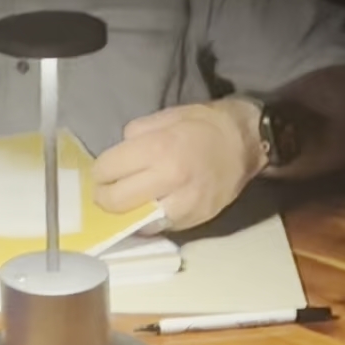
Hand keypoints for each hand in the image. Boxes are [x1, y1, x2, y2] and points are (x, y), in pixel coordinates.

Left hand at [90, 98, 266, 231]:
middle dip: (103, 196)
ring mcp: (184, 204)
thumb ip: (135, 136)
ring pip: (136, 220)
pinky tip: (147, 208)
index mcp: (159, 148)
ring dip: (126, 212)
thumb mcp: (165, 117)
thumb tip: (117, 156)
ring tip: (126, 201)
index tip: (100, 171)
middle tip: (105, 190)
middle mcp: (170, 179)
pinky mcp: (196, 220)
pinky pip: (161, 227)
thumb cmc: (203, 125)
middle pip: (116, 201)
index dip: (98, 171)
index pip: (108, 170)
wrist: (245, 142)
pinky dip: (149, 220)